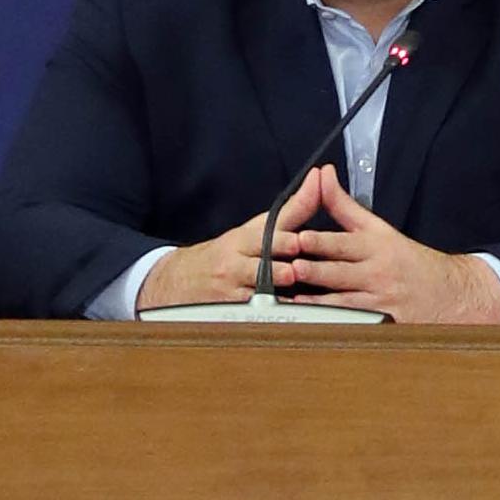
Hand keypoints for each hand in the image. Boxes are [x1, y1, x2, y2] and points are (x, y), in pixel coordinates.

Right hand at [139, 165, 339, 310]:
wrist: (179, 281)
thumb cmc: (229, 252)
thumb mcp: (256, 228)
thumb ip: (294, 208)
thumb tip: (319, 177)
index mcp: (245, 240)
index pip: (264, 238)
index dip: (282, 241)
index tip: (298, 242)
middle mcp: (236, 264)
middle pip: (258, 267)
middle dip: (277, 270)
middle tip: (293, 272)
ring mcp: (231, 292)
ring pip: (253, 296)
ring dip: (275, 299)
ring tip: (294, 301)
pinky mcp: (228, 315)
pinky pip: (249, 318)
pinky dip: (266, 320)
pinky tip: (283, 322)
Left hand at [267, 176, 499, 324]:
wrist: (452, 293)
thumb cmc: (409, 259)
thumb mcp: (379, 228)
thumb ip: (345, 205)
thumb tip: (322, 174)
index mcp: (376, 245)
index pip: (344, 242)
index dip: (321, 242)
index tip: (299, 237)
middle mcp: (378, 272)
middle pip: (341, 272)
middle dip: (315, 270)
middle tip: (290, 267)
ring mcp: (381, 300)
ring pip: (344, 301)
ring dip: (316, 301)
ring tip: (291, 299)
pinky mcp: (384, 323)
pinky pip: (354, 324)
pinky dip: (332, 323)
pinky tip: (313, 323)